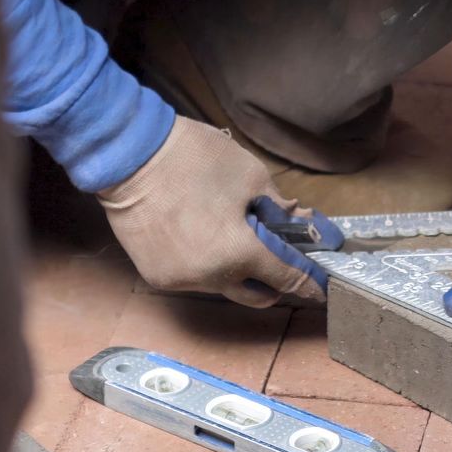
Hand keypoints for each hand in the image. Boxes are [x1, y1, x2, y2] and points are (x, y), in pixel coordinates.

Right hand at [100, 116, 342, 307]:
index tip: (321, 287)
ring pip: (223, 286)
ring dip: (235, 269)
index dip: (309, 282)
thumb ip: (277, 208)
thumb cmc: (194, 159)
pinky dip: (205, 264)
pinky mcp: (158, 276)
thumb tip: (294, 222)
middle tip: (278, 258)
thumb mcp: (250, 175)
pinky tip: (198, 235)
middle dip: (273, 282)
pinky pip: (194, 278)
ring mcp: (181, 280)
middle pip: (256, 295)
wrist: (130, 156)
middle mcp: (211, 277)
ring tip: (228, 233)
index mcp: (240, 253)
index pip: (287, 279)